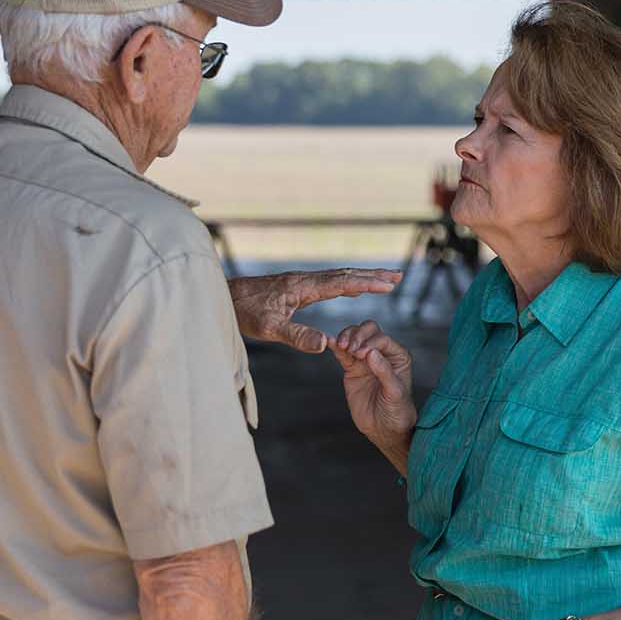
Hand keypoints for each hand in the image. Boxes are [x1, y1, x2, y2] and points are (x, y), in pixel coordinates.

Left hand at [228, 269, 400, 353]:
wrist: (223, 298)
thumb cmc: (244, 313)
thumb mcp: (270, 329)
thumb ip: (297, 336)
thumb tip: (326, 344)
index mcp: (303, 287)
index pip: (341, 283)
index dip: (366, 283)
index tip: (389, 284)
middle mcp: (304, 280)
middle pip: (344, 275)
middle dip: (371, 275)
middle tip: (397, 275)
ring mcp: (299, 282)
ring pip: (337, 277)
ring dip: (361, 277)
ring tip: (382, 279)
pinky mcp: (294, 287)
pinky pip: (327, 282)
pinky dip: (346, 283)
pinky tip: (350, 289)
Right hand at [330, 321, 414, 471]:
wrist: (384, 429)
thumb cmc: (397, 412)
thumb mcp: (395, 393)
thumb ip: (385, 372)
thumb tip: (371, 352)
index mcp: (398, 357)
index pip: (382, 339)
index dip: (370, 342)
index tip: (361, 354)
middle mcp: (382, 354)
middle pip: (369, 330)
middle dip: (358, 335)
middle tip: (350, 348)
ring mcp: (365, 360)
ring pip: (354, 337)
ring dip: (346, 337)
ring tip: (341, 347)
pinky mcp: (352, 368)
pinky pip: (342, 353)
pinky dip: (335, 346)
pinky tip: (329, 342)